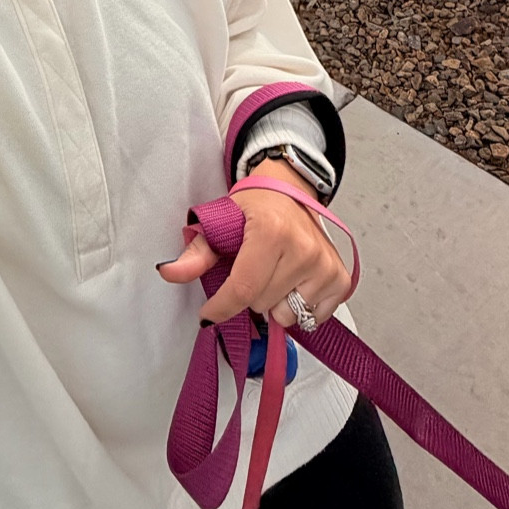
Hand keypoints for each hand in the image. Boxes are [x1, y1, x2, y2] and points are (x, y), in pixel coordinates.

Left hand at [156, 160, 349, 329]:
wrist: (290, 191)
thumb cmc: (255, 208)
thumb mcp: (222, 222)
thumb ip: (196, 253)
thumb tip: (168, 272)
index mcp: (271, 232)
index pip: (243, 289)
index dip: (221, 307)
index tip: (208, 314)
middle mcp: (303, 248)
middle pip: (262, 304)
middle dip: (249, 295)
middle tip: (251, 270)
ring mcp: (324, 265)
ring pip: (287, 314)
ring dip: (275, 302)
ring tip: (274, 274)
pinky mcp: (340, 277)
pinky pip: (314, 317)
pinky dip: (300, 308)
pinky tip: (294, 283)